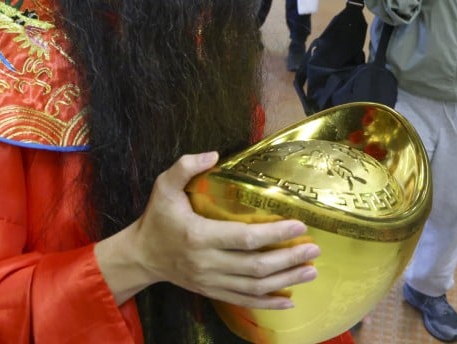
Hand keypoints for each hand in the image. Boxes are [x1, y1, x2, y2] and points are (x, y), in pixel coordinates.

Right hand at [131, 153, 319, 309]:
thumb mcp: (163, 186)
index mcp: (199, 236)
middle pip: (256, 267)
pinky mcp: (211, 292)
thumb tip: (215, 154)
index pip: (245, 238)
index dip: (275, 234)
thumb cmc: (157, 218)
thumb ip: (186, 166)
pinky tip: (289, 300)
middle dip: (289, 259)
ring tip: (310, 272)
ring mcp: (210, 281)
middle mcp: (207, 263)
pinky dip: (268, 303)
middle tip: (314, 250)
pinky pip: (244, 302)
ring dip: (286, 281)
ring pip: (254, 287)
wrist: (141, 256)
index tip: (299, 225)